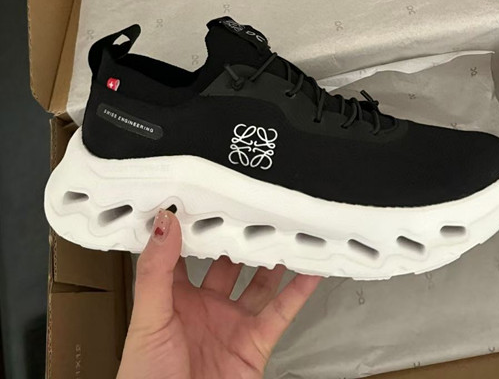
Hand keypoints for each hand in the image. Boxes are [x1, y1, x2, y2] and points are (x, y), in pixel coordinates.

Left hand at [117, 209, 320, 378]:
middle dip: (240, 236)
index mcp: (173, 297)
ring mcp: (232, 323)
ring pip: (259, 281)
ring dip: (273, 257)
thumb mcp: (147, 318)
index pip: (184, 251)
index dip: (195, 224)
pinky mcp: (255, 343)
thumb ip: (156, 271)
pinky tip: (311, 269)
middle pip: (227, 261)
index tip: (207, 193)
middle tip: (254, 203)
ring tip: (286, 225)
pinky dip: (299, 291)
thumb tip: (164, 223)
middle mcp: (204, 306)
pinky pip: (281, 312)